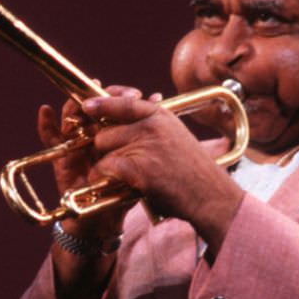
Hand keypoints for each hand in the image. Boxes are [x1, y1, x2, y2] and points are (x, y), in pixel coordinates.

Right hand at [36, 85, 141, 239]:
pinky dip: (45, 125)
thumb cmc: (124, 189)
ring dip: (73, 105)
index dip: (121, 95)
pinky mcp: (61, 158)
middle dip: (98, 95)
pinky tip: (45, 111)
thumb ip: (145, 133)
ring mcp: (76, 145)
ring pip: (71, 118)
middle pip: (91, 107)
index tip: (135, 95)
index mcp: (115, 132)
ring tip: (79, 101)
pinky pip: (50, 139)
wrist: (105, 220)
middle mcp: (94, 134)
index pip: (115, 104)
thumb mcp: (139, 162)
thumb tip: (157, 98)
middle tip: (106, 91)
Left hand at [82, 91, 243, 248]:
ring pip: (103, 150)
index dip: (102, 103)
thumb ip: (154, 125)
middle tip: (120, 162)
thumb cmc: (194, 172)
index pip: (124, 102)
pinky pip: (106, 167)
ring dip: (107, 165)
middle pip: (106, 130)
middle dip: (106, 147)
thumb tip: (130, 112)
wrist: (211, 196)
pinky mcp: (138, 167)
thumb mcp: (177, 136)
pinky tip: (118, 185)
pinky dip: (106, 178)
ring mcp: (144, 145)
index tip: (87, 105)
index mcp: (161, 116)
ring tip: (126, 177)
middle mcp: (151, 126)